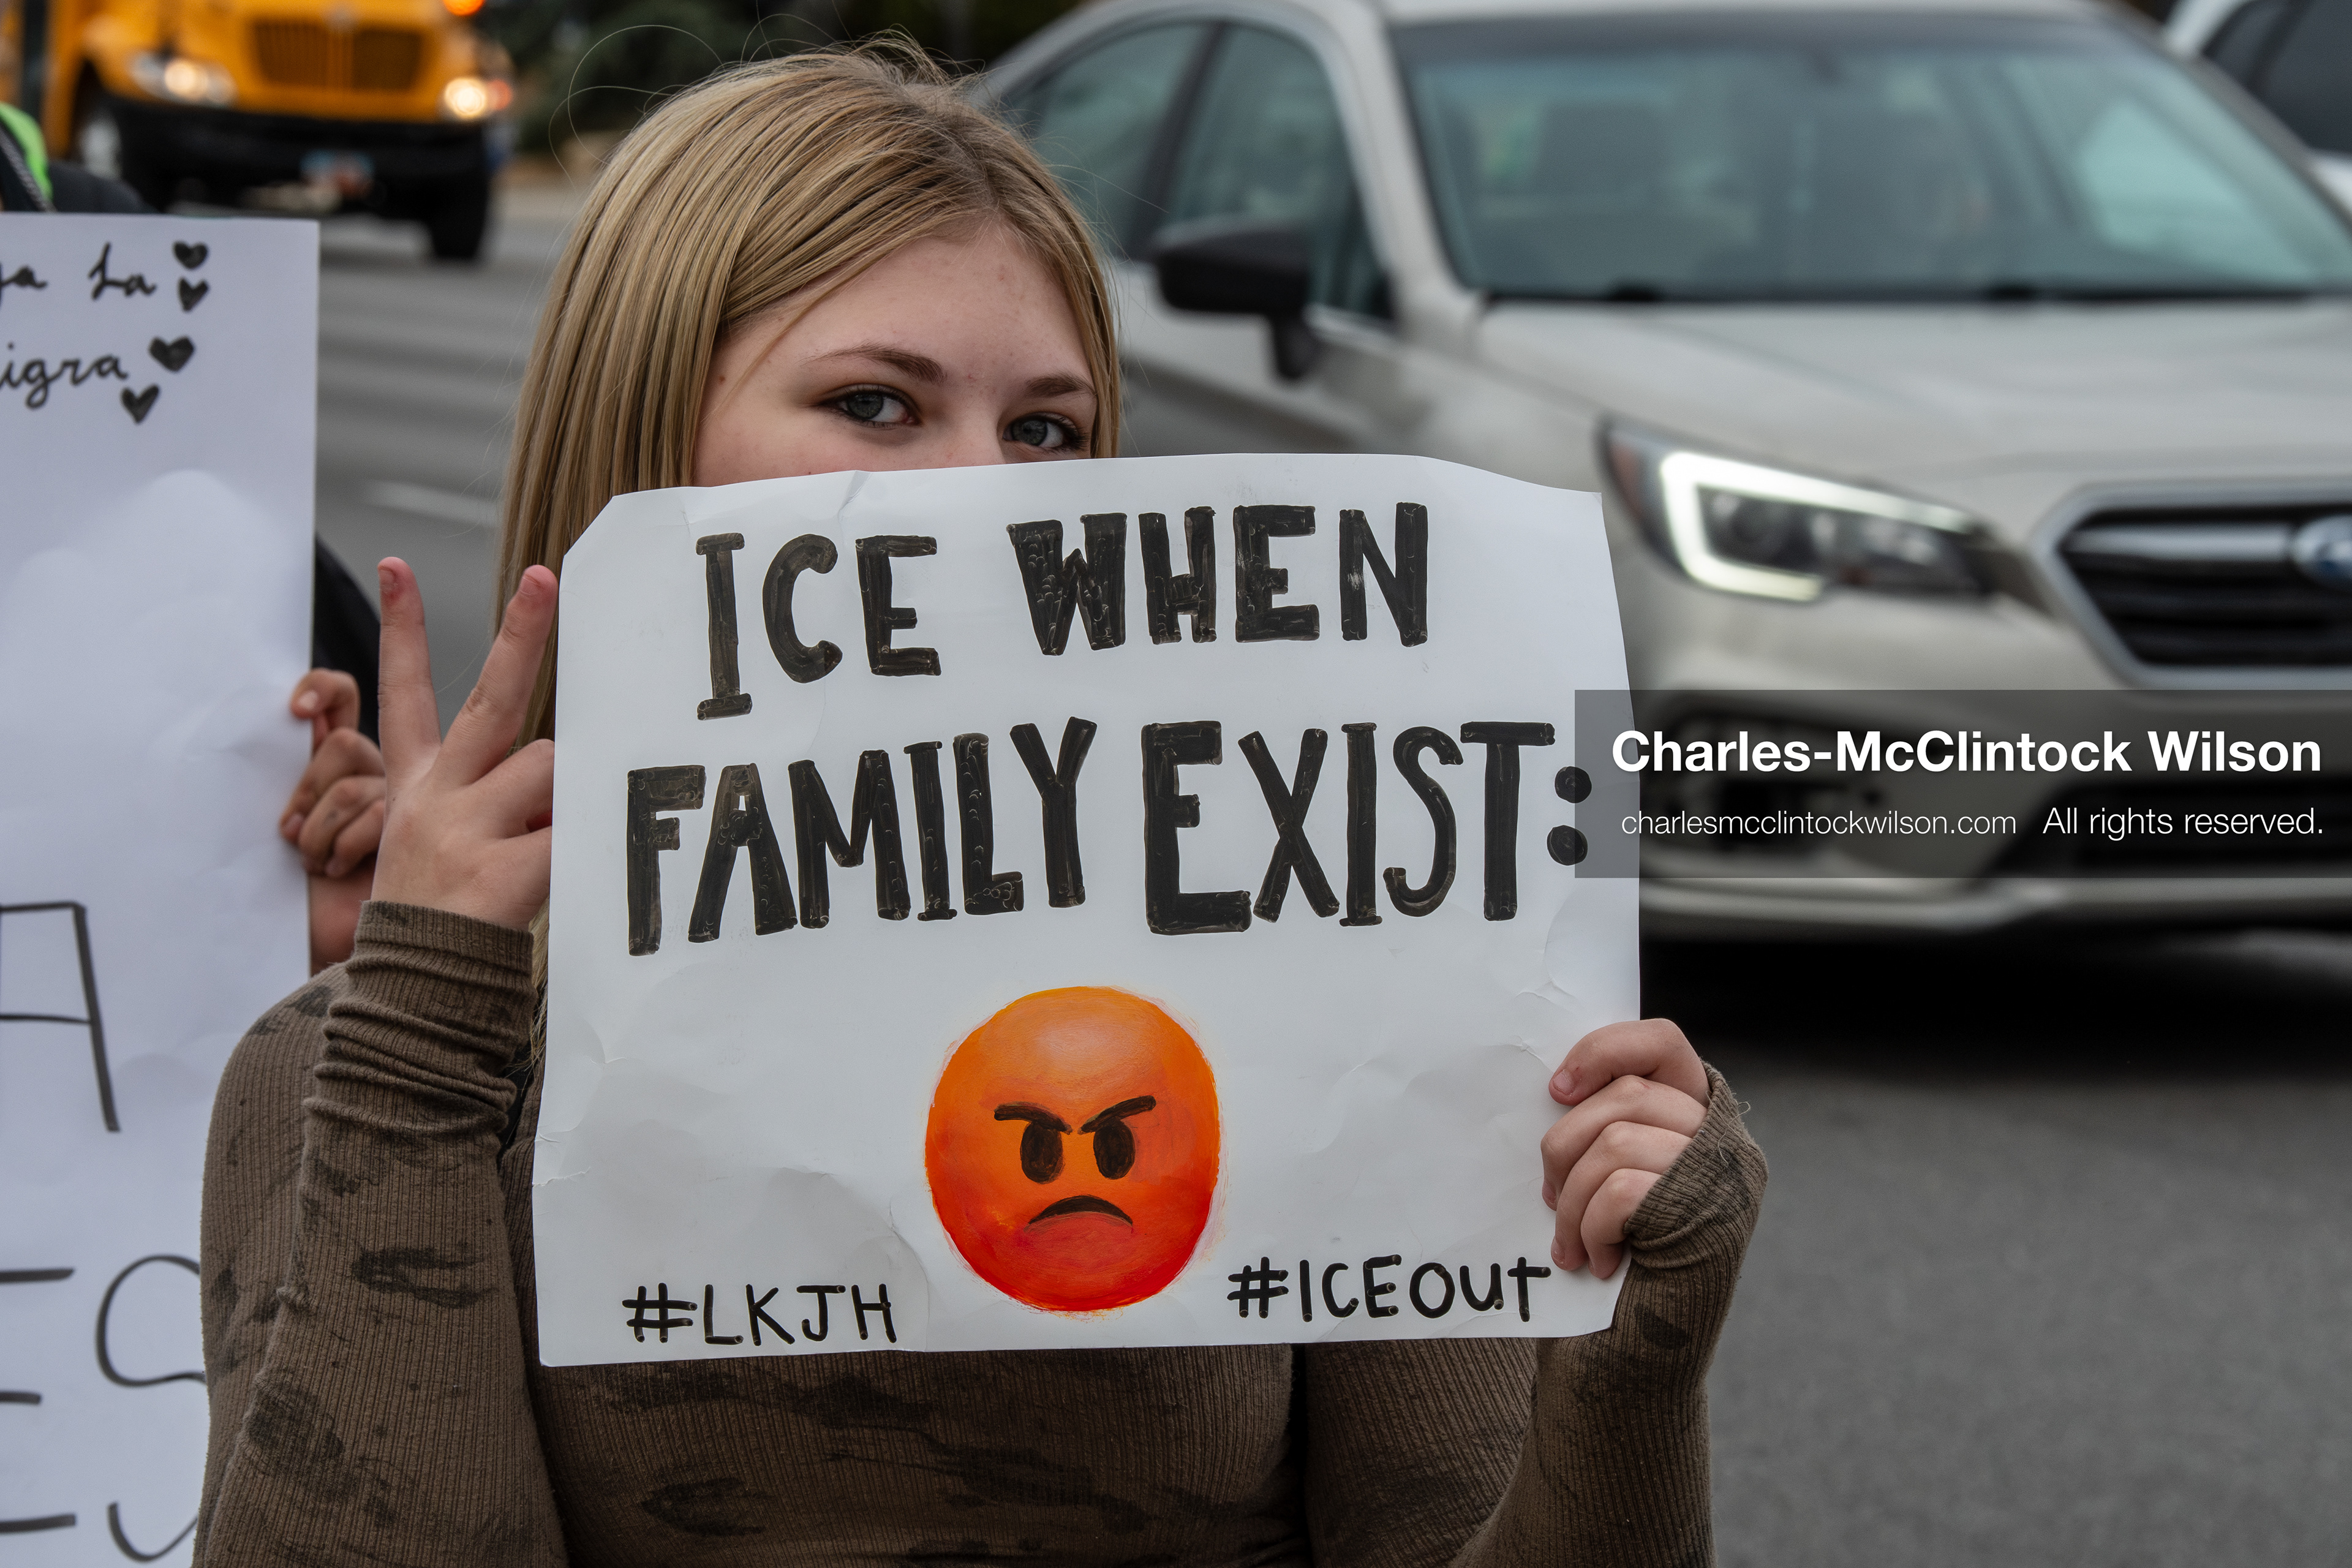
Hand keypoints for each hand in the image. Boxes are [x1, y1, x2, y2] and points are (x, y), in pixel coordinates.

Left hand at [282, 669, 386, 970]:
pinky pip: (377, 813)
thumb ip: (290, 780)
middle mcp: (371, 777)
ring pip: (358, 781)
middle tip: (291, 828)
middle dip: (311, 784)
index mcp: (337, 765)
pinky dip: (342, 843)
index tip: (297, 709)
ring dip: (320, 827)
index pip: (339, 701)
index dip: (323, 691)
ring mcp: (397, 806)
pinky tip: (337, 869)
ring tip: (314, 862)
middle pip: (347, 742)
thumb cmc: (297, 891)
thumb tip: (289, 736)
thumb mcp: (284, 822)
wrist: (323, 944)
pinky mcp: (412, 834)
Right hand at [369, 558, 557, 929]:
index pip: (403, 693)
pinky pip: (570, 830)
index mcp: (417, 784)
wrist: (412, 995)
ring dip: (564, 800)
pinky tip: (564, 874)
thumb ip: (494, 788)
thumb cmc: (442, 911)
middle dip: (520, 636)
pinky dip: (582, 844)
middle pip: (490, 700)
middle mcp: (436, 795)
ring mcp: (465, 830)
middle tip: (544, 579)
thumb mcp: (446, 838)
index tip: (395, 566)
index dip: (401, 628)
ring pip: (550, 768)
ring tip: (540, 852)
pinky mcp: (500, 870)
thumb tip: (563, 757)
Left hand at [1539, 1019, 1710, 1279]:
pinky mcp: (1708, 1222)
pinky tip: (1594, 1261)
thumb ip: (1606, 1127)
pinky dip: (1590, 1227)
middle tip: (1549, 1196)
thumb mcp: (1609, 1177)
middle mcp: (1724, 1144)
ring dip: (1570, 1198)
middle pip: (1626, 1095)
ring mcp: (1723, 1183)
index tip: (1556, 1090)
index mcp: (1700, 1119)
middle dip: (1565, 1145)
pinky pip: (1621, 1190)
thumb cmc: (1614, 1261)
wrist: (1633, 1359)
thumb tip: (1558, 1089)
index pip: (1662, 1043)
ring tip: (1567, 1242)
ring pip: (1617, 1142)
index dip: (1604, 1051)